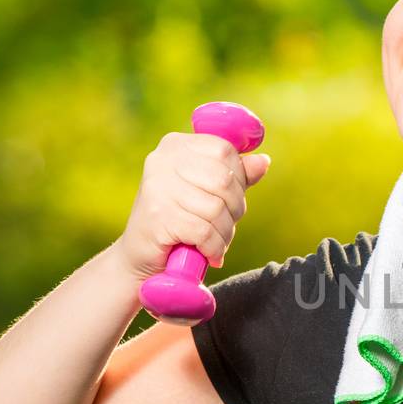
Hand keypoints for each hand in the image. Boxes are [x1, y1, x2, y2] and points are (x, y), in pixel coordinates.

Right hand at [115, 131, 271, 281]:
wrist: (140, 258)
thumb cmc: (178, 221)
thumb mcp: (208, 192)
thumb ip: (235, 175)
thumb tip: (262, 162)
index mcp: (176, 145)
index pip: (226, 150)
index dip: (238, 178)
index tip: (227, 199)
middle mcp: (163, 160)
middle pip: (224, 180)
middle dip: (234, 209)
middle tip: (223, 226)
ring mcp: (158, 187)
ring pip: (217, 209)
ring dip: (224, 233)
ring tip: (214, 243)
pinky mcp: (158, 216)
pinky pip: (205, 231)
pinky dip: (214, 248)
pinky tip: (208, 254)